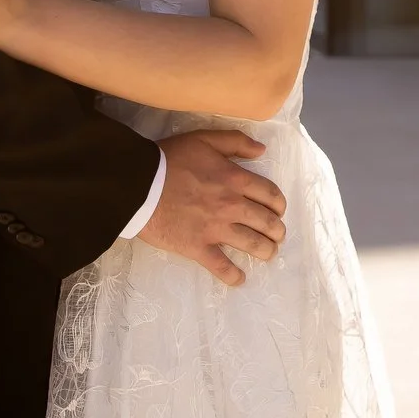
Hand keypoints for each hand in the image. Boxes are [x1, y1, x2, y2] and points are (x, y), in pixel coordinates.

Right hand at [138, 130, 286, 286]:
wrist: (139, 185)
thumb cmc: (170, 159)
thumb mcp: (204, 138)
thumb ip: (236, 141)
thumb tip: (262, 150)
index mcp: (235, 179)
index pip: (270, 195)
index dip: (279, 205)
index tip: (279, 211)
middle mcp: (231, 205)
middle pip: (266, 222)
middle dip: (277, 231)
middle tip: (277, 236)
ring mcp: (216, 229)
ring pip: (252, 244)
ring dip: (265, 251)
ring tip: (268, 254)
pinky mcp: (198, 247)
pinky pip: (221, 266)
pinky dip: (233, 276)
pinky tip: (240, 279)